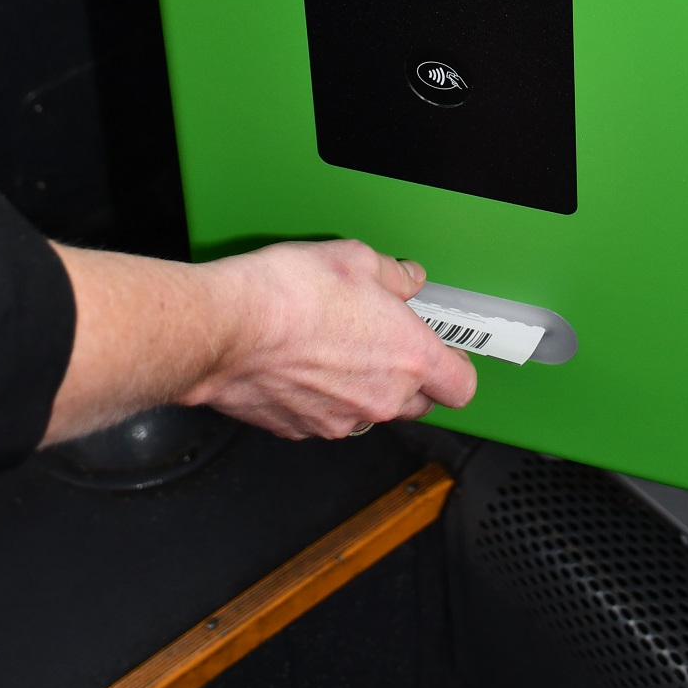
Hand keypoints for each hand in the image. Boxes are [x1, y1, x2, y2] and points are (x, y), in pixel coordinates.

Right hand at [43, 238, 476, 445]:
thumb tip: (406, 279)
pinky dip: (321, 397)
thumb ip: (392, 275)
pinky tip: (302, 362)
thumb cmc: (290, 292)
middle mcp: (380, 399)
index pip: (461, 386)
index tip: (443, 350)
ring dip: (362, 388)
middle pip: (418, 404)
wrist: (226, 329)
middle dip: (409, 377)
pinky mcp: (299, 430)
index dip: (455, 368)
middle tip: (384, 339)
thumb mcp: (355, 258)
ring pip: (368, 412)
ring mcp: (339, 420)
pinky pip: (325, 417)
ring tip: (334, 345)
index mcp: (409, 358)